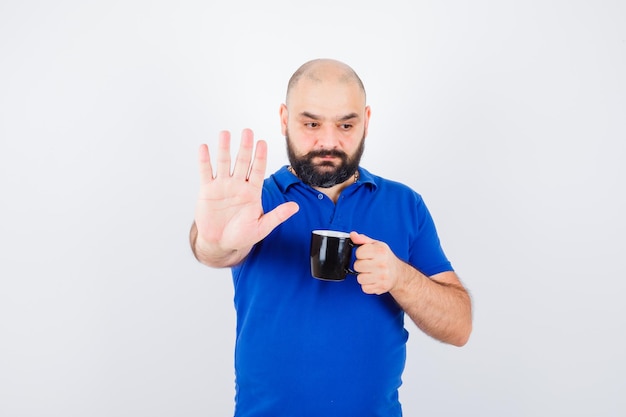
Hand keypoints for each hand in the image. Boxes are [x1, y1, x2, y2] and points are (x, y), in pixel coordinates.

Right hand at [194, 129, 298, 264]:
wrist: (220, 243)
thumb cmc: (241, 236)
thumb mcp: (262, 227)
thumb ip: (277, 216)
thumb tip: (296, 207)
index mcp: (252, 192)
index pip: (258, 170)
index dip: (260, 157)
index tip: (262, 143)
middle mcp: (238, 185)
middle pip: (242, 162)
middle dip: (245, 147)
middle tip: (247, 132)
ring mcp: (222, 186)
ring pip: (224, 163)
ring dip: (224, 148)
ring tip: (225, 133)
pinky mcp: (207, 190)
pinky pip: (206, 172)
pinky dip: (204, 160)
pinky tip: (204, 148)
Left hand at [350, 231, 402, 294]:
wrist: (399, 273)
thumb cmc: (386, 258)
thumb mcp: (376, 245)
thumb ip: (363, 240)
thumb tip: (353, 235)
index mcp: (380, 251)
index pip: (359, 253)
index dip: (360, 254)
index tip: (366, 255)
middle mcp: (382, 264)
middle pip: (357, 266)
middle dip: (361, 265)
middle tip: (368, 264)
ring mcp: (382, 276)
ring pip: (360, 278)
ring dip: (363, 276)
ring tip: (371, 272)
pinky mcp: (381, 287)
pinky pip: (364, 288)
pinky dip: (367, 285)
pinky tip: (373, 280)